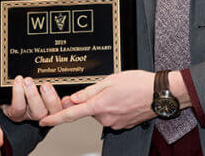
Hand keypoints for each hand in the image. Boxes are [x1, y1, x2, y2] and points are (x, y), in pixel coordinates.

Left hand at [1, 76, 69, 122]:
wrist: (6, 90)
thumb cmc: (28, 79)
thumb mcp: (42, 75)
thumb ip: (53, 75)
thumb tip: (67, 62)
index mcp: (55, 102)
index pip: (67, 104)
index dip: (71, 104)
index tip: (71, 96)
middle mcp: (45, 111)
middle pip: (55, 111)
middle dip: (51, 99)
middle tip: (45, 85)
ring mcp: (31, 114)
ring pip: (38, 112)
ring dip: (33, 95)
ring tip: (28, 81)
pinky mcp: (16, 115)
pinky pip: (19, 107)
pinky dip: (18, 93)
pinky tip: (18, 81)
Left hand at [40, 70, 157, 129]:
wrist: (160, 93)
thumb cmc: (139, 83)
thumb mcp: (111, 80)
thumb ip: (90, 91)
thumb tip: (73, 98)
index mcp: (99, 106)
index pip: (71, 114)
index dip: (55, 118)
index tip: (44, 121)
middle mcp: (106, 118)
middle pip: (90, 110)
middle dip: (94, 100)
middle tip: (108, 87)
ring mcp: (115, 123)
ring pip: (102, 112)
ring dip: (106, 103)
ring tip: (121, 91)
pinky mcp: (124, 125)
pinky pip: (113, 115)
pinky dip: (116, 107)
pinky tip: (126, 99)